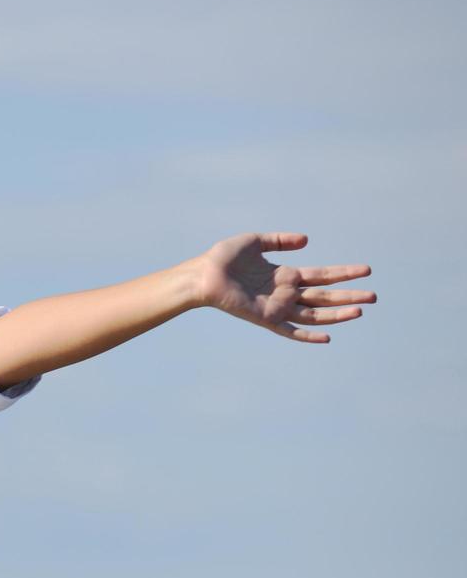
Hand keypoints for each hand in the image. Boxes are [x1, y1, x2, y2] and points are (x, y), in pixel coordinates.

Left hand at [182, 232, 375, 342]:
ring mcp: (277, 307)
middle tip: (374, 296)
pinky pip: (290, 331)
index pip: (322, 275)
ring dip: (337, 314)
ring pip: (314, 313)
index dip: (344, 273)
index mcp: (286, 275)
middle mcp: (285, 293)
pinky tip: (327, 337)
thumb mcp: (255, 241)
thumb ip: (280, 240)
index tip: (366, 270)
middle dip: (349, 296)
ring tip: (360, 310)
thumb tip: (306, 240)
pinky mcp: (265, 318)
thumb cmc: (223, 259)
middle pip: (324, 296)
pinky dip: (307, 336)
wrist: (202, 275)